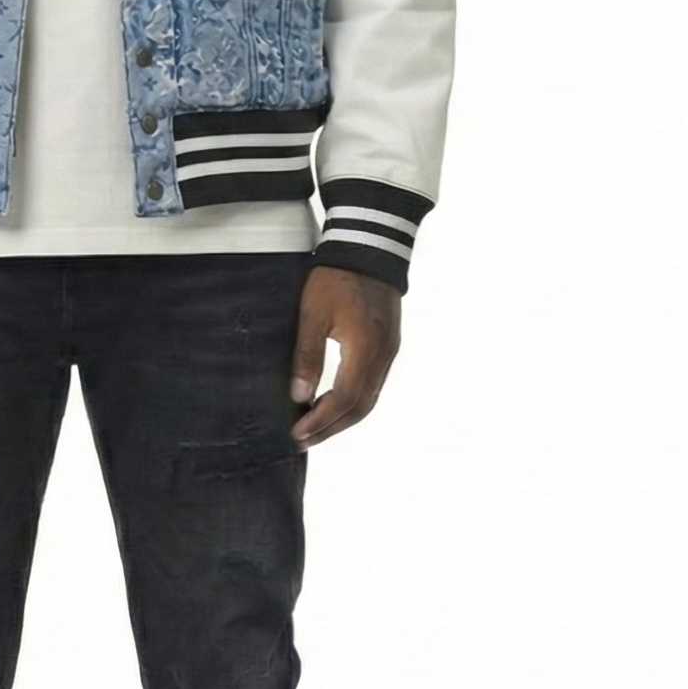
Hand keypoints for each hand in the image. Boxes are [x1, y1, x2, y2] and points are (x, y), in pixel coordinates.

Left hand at [289, 266, 401, 449]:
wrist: (370, 248)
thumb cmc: (337, 277)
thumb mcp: (313, 313)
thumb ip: (307, 356)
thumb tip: (299, 396)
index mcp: (365, 349)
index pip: (345, 399)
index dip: (321, 420)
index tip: (298, 433)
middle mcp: (383, 356)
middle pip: (360, 407)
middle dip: (331, 428)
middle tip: (303, 440)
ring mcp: (389, 351)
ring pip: (369, 398)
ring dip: (343, 417)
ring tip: (315, 428)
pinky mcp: (388, 345)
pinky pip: (374, 384)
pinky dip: (354, 401)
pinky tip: (334, 402)